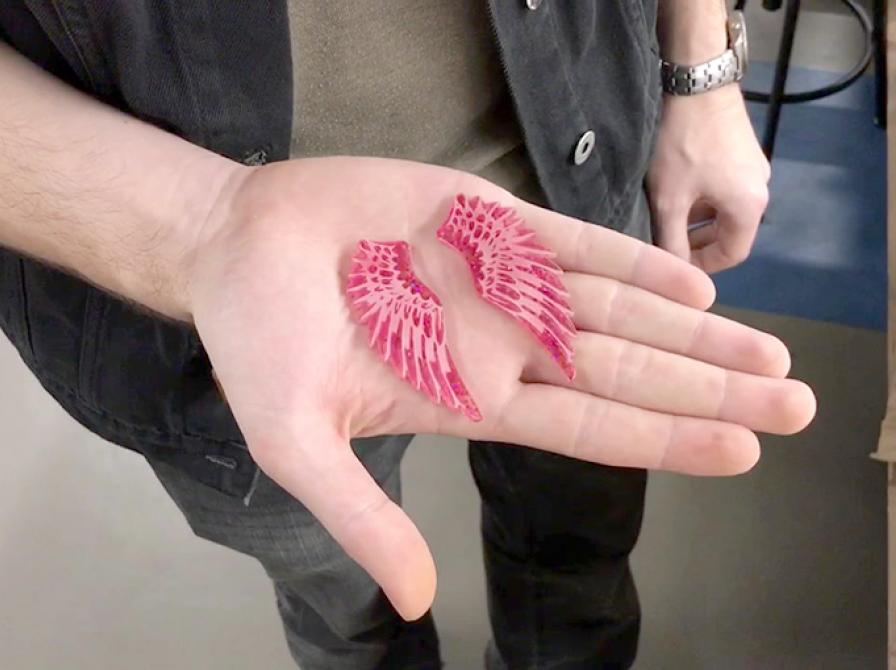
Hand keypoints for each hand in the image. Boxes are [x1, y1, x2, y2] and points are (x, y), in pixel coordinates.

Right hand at [187, 156, 813, 618]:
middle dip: (710, 387)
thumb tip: (418, 601)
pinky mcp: (485, 223)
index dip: (666, 439)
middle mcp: (501, 344)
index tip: (742, 448)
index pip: (588, 429)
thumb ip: (363, 516)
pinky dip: (634, 262)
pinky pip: (575, 244)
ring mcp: (500, 282)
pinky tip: (690, 284)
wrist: (234, 245)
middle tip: (796, 403)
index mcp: (467, 400)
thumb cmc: (258, 343)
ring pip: (617, 309)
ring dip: (693, 330)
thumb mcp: (298, 444)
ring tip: (767, 351)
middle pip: (625, 373)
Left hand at [647, 85, 770, 272]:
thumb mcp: (669, 199)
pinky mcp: (742, 151)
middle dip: (698, 244)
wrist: (696, 80)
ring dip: (698, 221)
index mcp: (749, 207)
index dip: (703, 267)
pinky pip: (725, 188)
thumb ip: (671, 241)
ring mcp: (754, 168)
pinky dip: (703, 199)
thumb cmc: (681, 143)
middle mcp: (760, 190)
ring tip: (665, 220)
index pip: (733, 255)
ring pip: (725, 210)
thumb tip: (672, 272)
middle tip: (665, 247)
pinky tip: (676, 192)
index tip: (674, 268)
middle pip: (730, 233)